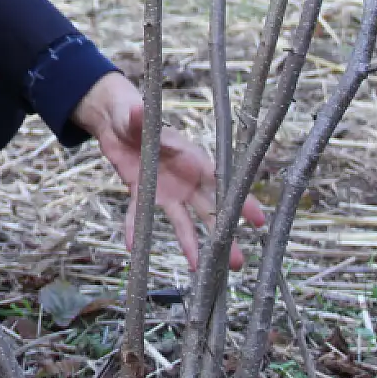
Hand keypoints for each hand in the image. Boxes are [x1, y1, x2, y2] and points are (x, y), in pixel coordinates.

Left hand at [71, 73, 266, 270]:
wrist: (117, 122)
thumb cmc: (138, 116)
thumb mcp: (140, 116)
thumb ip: (142, 118)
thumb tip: (139, 108)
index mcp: (193, 158)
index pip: (222, 182)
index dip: (241, 201)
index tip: (259, 221)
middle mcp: (185, 178)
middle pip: (209, 210)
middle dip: (223, 235)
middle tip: (236, 262)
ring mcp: (166, 189)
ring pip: (183, 221)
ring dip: (192, 245)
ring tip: (202, 270)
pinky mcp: (143, 192)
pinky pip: (141, 215)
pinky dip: (136, 229)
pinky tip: (134, 248)